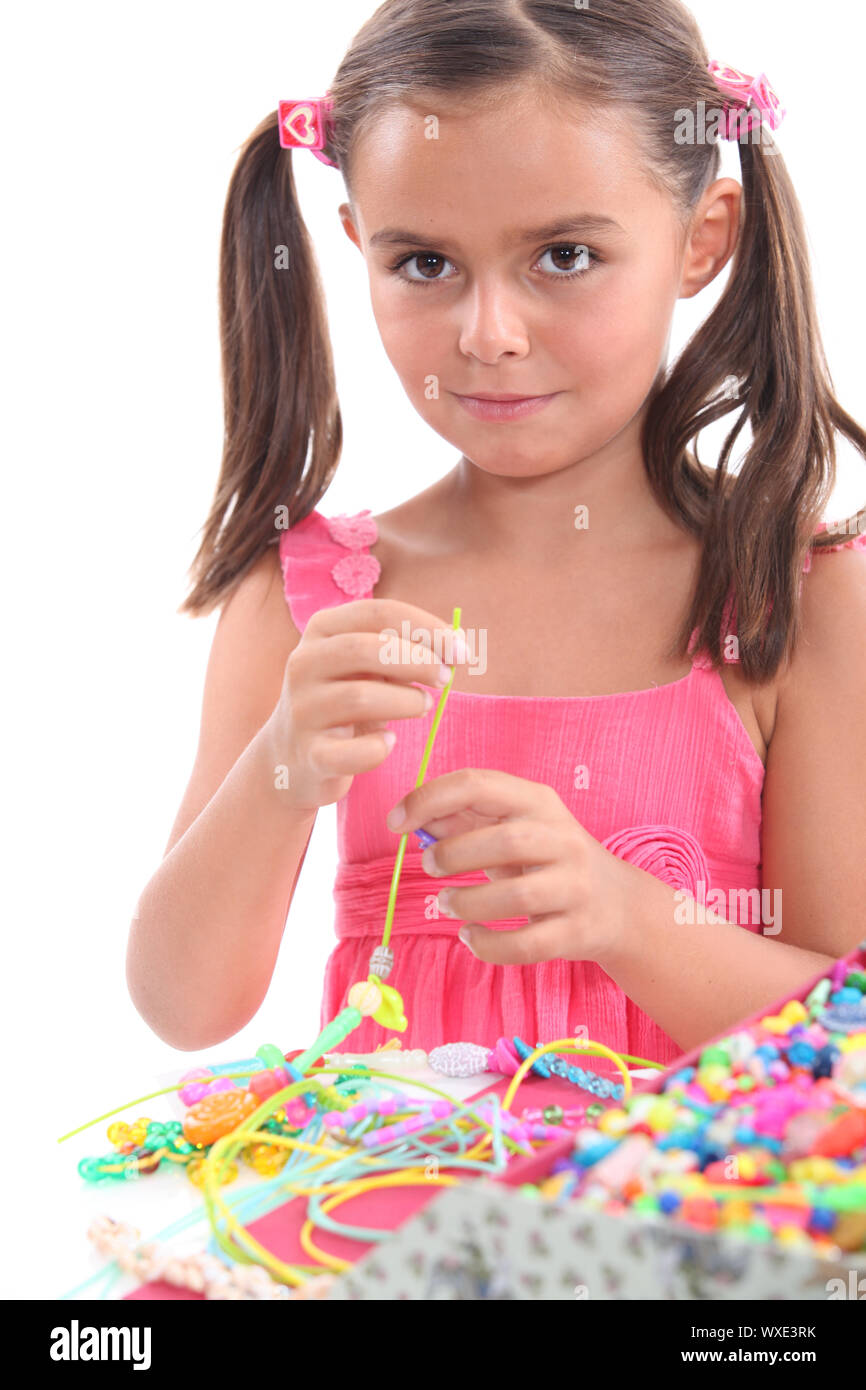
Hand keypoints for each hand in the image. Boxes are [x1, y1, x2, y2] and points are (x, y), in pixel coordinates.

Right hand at [266, 599, 461, 815]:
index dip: (426, 628)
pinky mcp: (308, 754)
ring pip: (360, 697)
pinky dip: (376, 749)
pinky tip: (388, 743)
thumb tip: (455, 645)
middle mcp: (304, 663)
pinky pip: (349, 752)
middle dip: (417, 661)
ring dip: (405, 702)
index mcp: (322, 631)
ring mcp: (301, 709)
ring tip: (423, 706)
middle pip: (365, 649)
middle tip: (446, 678)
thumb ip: (401, 649)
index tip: (461, 649)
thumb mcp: (365, 666)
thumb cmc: (343, 701)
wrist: (292, 756)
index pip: (377, 613)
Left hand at [386, 768, 635, 965]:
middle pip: (505, 841)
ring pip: (517, 897)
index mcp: (539, 802)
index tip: (395, 823)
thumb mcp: (513, 828)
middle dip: (454, 854)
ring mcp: (575, 887)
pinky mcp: (577, 931)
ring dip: (469, 903)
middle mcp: (563, 839)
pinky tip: (471, 937)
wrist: (619, 904)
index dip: (429, 799)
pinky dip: (489, 945)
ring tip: (448, 904)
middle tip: (429, 867)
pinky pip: (527, 944)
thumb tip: (414, 818)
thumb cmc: (549, 860)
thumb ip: (465, 820)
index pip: (480, 784)